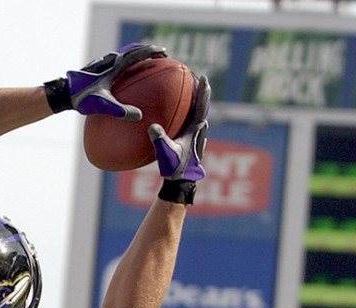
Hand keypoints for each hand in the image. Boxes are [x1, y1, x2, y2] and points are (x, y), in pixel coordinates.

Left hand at [45, 43, 166, 119]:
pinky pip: (115, 63)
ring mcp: (102, 64)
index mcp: (113, 65)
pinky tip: (126, 76)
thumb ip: (121, 111)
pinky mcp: (97, 70)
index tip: (164, 53)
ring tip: (146, 63)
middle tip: (160, 56)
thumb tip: (139, 117)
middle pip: (132, 51)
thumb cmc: (82, 98)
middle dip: (147, 52)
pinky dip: (125, 64)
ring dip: (136, 56)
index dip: (151, 52)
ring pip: (123, 55)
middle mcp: (109, 61)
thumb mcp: (103, 105)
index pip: (137, 54)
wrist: (63, 94)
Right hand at [149, 75, 208, 202]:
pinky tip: (180, 113)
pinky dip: (188, 113)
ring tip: (191, 91)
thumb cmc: (175, 168)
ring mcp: (196, 136)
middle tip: (198, 78)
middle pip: (202, 106)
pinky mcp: (190, 141)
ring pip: (198, 114)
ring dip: (196, 102)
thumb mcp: (166, 153)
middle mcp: (199, 131)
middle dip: (201, 92)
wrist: (181, 182)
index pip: (202, 106)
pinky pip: (190, 122)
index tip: (203, 77)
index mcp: (196, 130)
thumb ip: (160, 139)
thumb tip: (152, 126)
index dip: (203, 91)